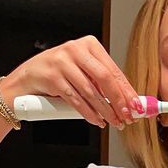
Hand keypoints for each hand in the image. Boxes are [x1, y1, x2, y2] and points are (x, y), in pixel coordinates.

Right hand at [0, 35, 141, 129]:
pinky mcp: (52, 77)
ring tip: (113, 122)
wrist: (30, 78)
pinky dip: (88, 113)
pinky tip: (97, 120)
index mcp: (89, 45)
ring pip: (91, 92)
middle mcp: (76, 50)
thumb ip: (103, 83)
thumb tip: (129, 102)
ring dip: (105, 111)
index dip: (127, 91)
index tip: (137, 106)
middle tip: (127, 117)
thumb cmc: (61, 75)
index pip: (113, 70)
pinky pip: (76, 99)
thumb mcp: (84, 72)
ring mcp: (62, 62)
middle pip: (104, 79)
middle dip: (118, 101)